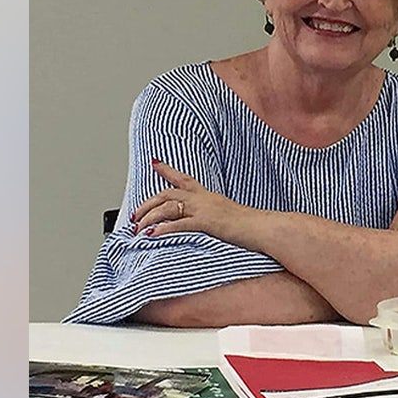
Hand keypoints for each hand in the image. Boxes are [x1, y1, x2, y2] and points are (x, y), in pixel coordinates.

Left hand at [132, 159, 251, 238]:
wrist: (264, 228)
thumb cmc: (252, 226)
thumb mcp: (230, 217)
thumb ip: (216, 218)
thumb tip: (211, 225)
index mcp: (209, 197)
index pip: (184, 179)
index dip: (167, 170)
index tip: (154, 162)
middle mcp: (204, 199)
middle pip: (168, 194)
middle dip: (147, 204)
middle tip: (133, 216)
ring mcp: (204, 209)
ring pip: (168, 208)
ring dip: (149, 218)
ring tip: (137, 229)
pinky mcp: (206, 222)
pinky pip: (179, 224)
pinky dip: (163, 229)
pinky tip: (151, 235)